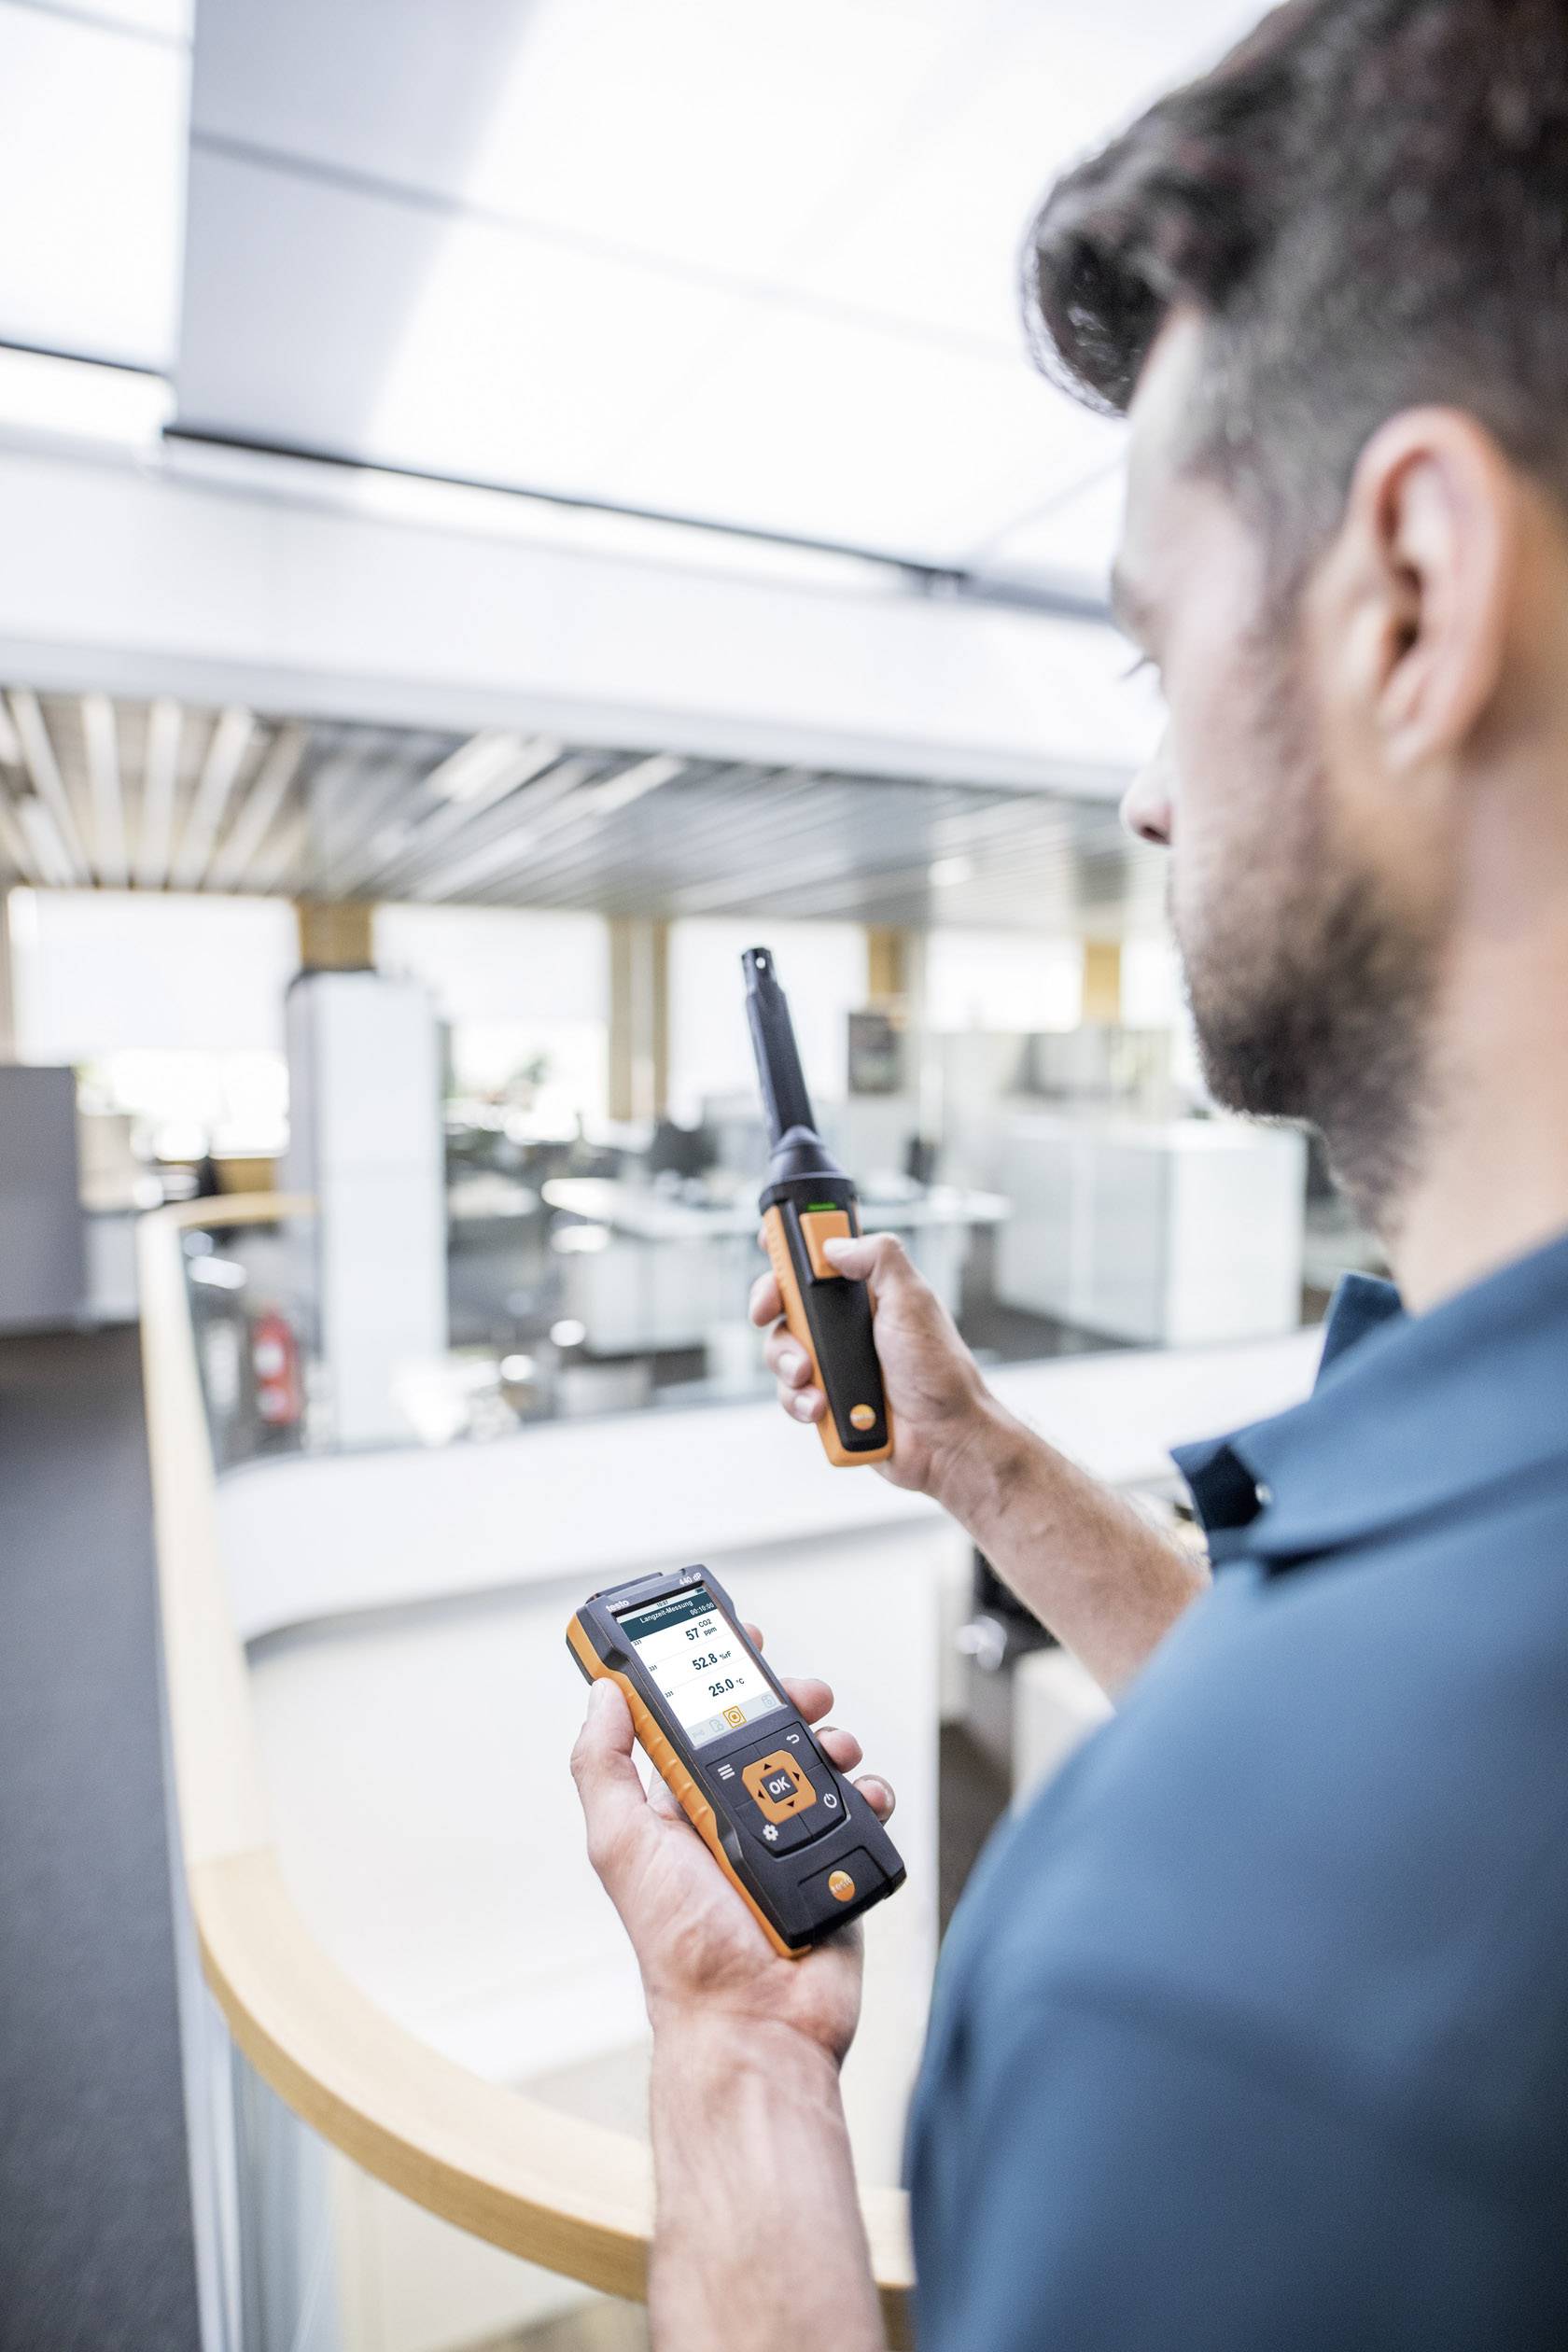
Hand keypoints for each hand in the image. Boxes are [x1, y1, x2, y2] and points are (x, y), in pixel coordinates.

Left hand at [570, 1626, 895, 2065]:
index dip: (715, 1678)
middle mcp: (732, 1820)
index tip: (736, 1639)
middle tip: (805, 1693)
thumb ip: (604, 1767)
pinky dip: (871, 1794)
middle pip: (767, 1734)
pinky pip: (861, 1813)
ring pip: (819, 1765)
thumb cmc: (681, 1948)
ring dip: (834, 1742)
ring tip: (835, 1751)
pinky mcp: (836, 1866)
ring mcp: (788, 1843)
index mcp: (678, 1808)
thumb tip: (602, 1693)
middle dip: (789, 1702)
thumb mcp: (622, 1844)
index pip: (694, 1723)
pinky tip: (866, 1796)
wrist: (756, 2022)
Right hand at [749, 1228, 989, 1498]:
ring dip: (786, 1362)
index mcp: (866, 1292)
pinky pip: (790, 1393)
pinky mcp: (826, 1397)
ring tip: (810, 1377)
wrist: (943, 1436)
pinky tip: (822, 1406)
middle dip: (770, 1305)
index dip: (790, 1245)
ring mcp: (833, 1362)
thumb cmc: (939, 1371)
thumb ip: (879, 1259)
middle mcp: (845, 1324)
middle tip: (766, 1312)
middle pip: (784, 1300)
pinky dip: (799, 1400)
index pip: (820, 1256)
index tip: (771, 1244)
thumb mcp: (913, 1301)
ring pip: (780, 1350)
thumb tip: (834, 1246)